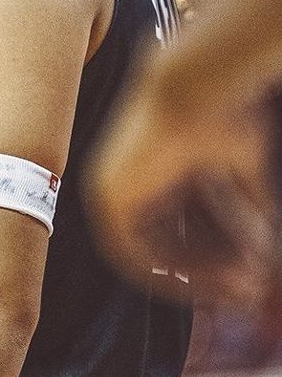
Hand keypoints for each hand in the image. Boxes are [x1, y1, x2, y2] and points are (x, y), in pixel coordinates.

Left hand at [86, 80, 279, 307]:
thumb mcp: (244, 163)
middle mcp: (127, 184)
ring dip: (200, 272)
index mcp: (152, 169)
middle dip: (213, 269)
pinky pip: (135, 255)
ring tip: (244, 281)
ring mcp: (112, 193)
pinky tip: (212, 282)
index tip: (248, 275)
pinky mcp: (110, 201)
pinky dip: (171, 270)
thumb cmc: (224, 112)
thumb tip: (267, 244)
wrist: (198, 87)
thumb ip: (250, 203)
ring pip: (156, 254)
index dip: (217, 254)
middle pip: (170, 243)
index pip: (183, 226)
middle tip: (250, 288)